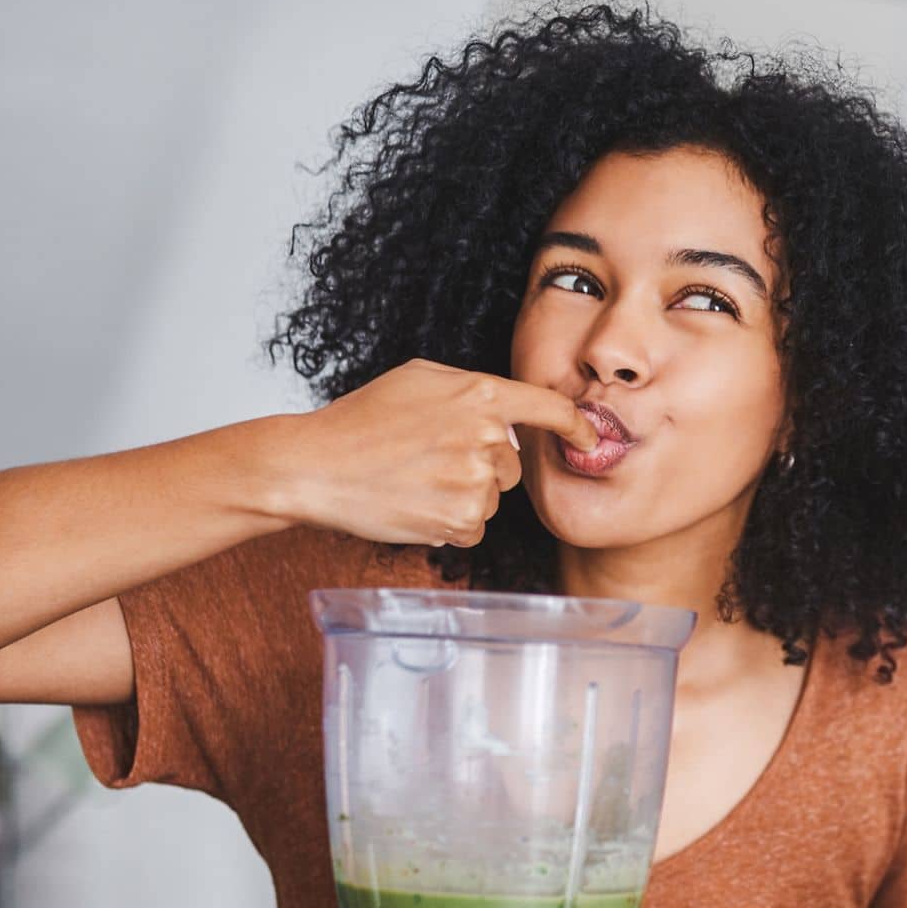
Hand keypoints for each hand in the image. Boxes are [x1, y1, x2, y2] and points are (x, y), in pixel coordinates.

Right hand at [264, 358, 599, 547]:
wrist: (317, 466)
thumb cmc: (362, 419)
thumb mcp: (419, 379)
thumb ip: (472, 389)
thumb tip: (509, 412)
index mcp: (480, 395)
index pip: (549, 409)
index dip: (576, 426)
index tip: (589, 438)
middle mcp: (486, 437)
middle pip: (514, 465)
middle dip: (483, 466)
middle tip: (430, 459)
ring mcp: (475, 481)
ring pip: (492, 498)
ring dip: (463, 495)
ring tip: (415, 480)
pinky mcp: (460, 521)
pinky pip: (474, 528)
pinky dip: (449, 522)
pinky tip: (415, 504)